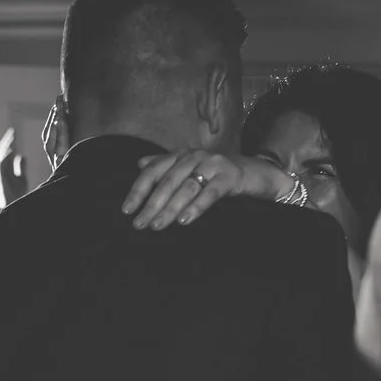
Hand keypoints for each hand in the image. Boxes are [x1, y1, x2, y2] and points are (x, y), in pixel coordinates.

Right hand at [0, 126, 29, 208]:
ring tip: (14, 138)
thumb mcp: (22, 177)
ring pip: (0, 156)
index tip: (14, 133)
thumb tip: (21, 156)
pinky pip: (1, 164)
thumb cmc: (18, 194)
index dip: (9, 142)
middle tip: (14, 131)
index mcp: (5, 168)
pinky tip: (12, 149)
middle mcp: (0, 170)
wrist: (15, 207)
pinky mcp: (1, 179)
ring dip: (6, 146)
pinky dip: (6, 157)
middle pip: (1, 151)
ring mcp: (0, 174)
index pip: (5, 151)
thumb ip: (20, 167)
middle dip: (7, 141)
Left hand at [122, 151, 296, 230]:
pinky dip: (196, 207)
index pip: (154, 171)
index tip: (127, 210)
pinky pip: (210, 193)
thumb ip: (165, 166)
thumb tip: (140, 164)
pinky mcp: (229, 176)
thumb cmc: (216, 174)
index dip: (138, 190)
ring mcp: (213, 164)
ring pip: (186, 188)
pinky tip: (184, 221)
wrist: (254, 172)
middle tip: (139, 224)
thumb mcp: (190, 168)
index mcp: (181, 154)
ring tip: (158, 226)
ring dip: (170, 208)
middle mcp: (194, 156)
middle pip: (168, 182)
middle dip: (152, 205)